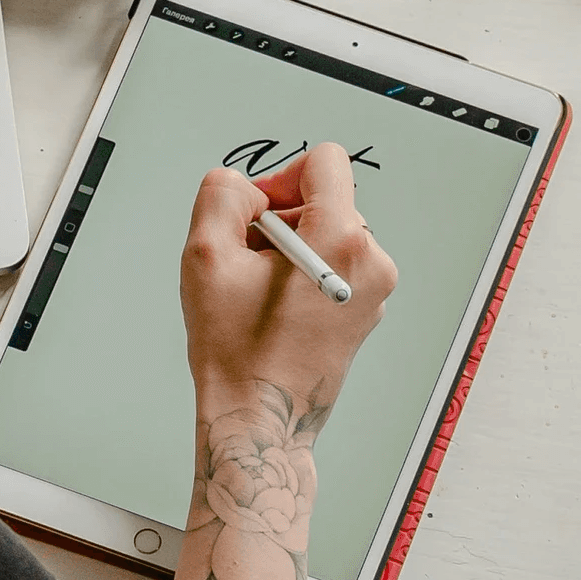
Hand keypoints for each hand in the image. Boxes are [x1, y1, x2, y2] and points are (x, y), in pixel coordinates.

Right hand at [178, 142, 395, 414]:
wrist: (258, 417)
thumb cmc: (236, 348)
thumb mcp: (206, 254)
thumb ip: (221, 194)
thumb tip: (244, 187)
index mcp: (342, 239)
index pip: (325, 162)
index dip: (279, 176)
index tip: (257, 213)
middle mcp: (371, 261)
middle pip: (323, 200)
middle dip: (279, 219)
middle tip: (247, 262)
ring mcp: (374, 290)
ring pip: (326, 233)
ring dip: (287, 248)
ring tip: (257, 291)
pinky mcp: (365, 310)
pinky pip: (333, 265)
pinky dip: (301, 272)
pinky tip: (274, 308)